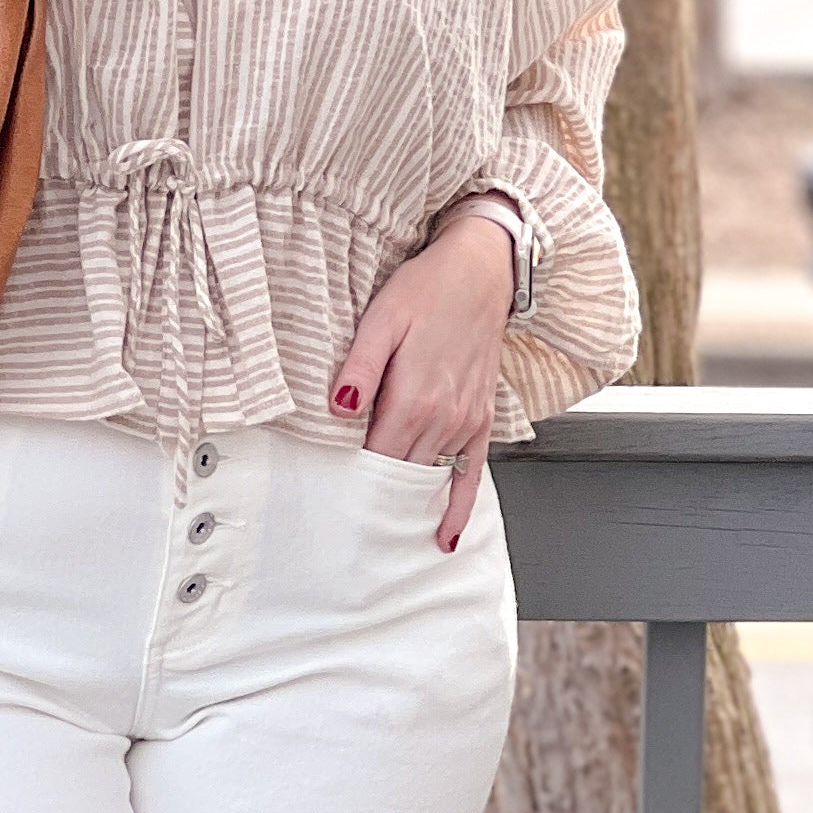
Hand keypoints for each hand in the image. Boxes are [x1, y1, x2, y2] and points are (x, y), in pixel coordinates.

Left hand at [331, 213, 514, 551]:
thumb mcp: (382, 318)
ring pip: (431, 479)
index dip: (350, 486)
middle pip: (400, 476)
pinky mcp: (483, 420)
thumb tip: (339, 408)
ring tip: (379, 541)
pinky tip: (445, 534)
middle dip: (373, 502)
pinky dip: (459, 507)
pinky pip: (473, 475)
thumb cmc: (427, 289)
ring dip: (407, 507)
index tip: (329, 512)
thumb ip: (359, 367)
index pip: (374, 460)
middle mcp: (444, 419)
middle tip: (344, 537)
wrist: (482, 271)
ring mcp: (467, 423)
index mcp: (413, 398)